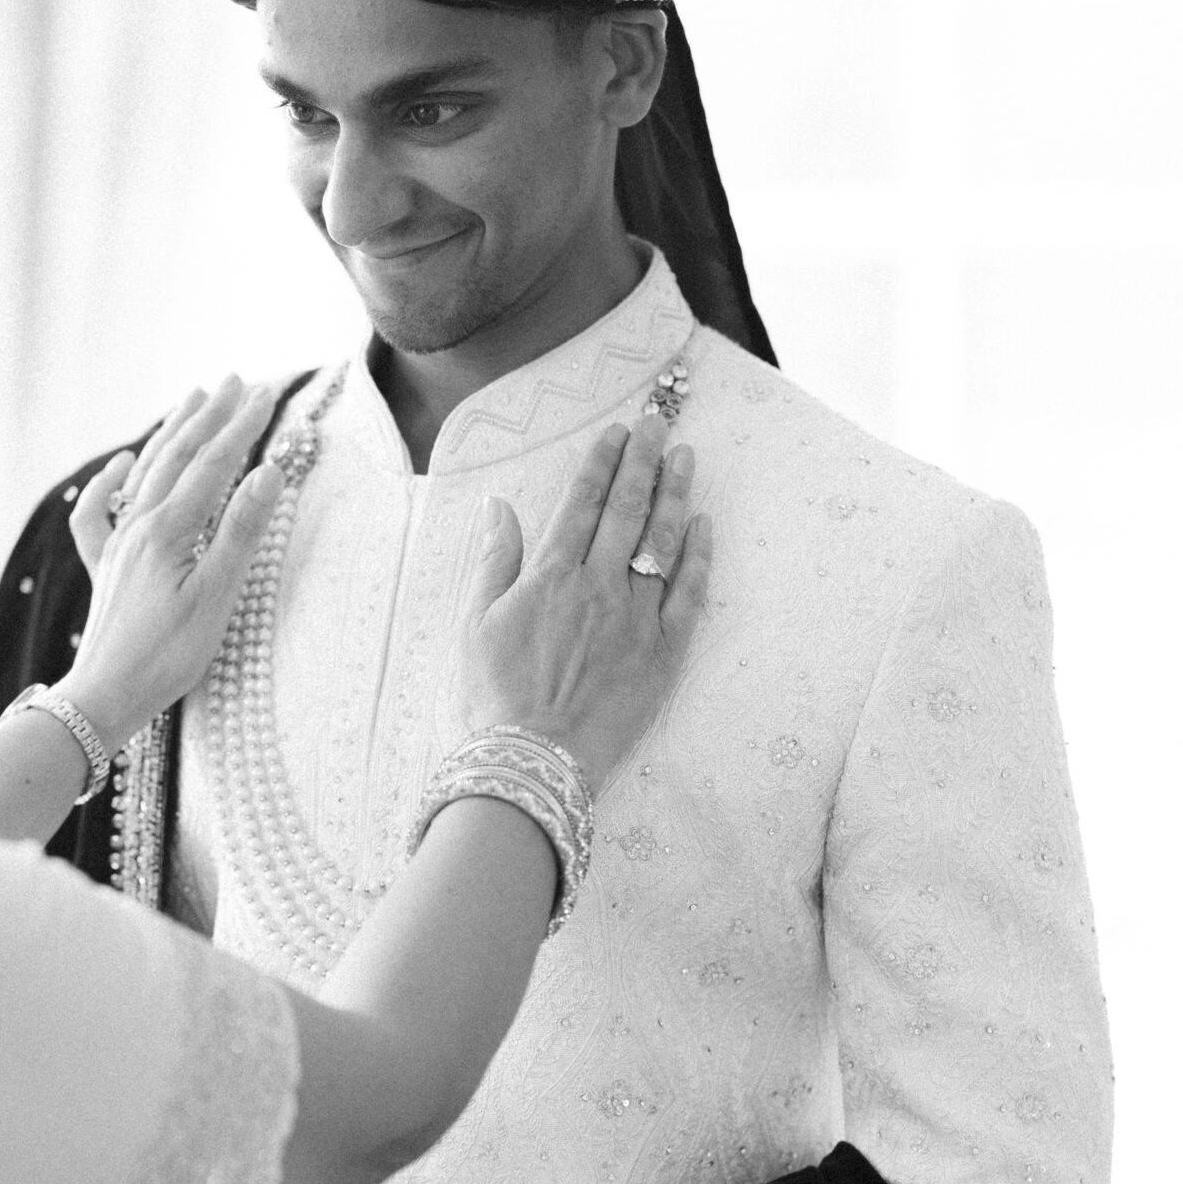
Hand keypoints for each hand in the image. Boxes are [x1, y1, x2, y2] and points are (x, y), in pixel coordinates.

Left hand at [61, 378, 283, 749]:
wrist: (106, 696)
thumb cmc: (167, 656)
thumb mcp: (217, 597)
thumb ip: (241, 531)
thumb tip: (268, 472)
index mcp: (169, 531)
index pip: (213, 466)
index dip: (241, 428)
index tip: (266, 395)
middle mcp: (139, 527)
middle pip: (178, 457)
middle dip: (209, 416)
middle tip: (235, 380)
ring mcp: (118, 545)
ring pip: (145, 473)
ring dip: (171, 433)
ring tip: (192, 398)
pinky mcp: (106, 568)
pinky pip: (99, 513)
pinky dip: (109, 483)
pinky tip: (121, 466)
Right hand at [455, 418, 708, 789]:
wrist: (535, 760)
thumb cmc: (498, 697)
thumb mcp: (477, 623)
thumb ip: (494, 560)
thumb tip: (498, 506)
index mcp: (552, 576)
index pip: (582, 503)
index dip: (600, 462)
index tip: (615, 432)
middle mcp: (599, 586)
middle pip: (626, 510)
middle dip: (642, 461)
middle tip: (657, 424)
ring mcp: (637, 618)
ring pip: (662, 542)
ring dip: (674, 495)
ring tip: (685, 458)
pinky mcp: (664, 652)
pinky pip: (690, 595)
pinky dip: (700, 557)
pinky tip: (705, 526)